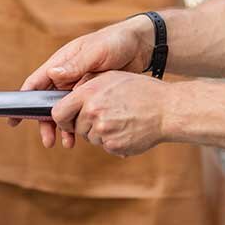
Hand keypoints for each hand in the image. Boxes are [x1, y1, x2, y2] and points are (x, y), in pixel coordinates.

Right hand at [16, 15, 154, 145]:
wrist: (143, 46)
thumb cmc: (117, 42)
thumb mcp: (96, 52)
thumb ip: (76, 65)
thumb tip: (53, 75)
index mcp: (61, 62)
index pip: (36, 83)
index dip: (22, 101)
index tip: (13, 119)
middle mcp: (67, 76)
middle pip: (47, 103)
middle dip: (45, 122)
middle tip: (48, 141)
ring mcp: (80, 86)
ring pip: (64, 111)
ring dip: (63, 127)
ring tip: (68, 144)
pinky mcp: (94, 95)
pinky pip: (81, 113)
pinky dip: (79, 125)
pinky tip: (83, 138)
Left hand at [48, 71, 168, 155]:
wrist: (167, 110)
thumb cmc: (141, 90)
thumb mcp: (112, 78)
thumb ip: (87, 87)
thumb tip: (66, 97)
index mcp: (89, 93)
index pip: (58, 113)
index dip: (61, 118)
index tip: (68, 118)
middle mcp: (93, 112)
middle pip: (75, 127)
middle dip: (84, 124)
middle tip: (104, 115)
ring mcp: (103, 131)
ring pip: (90, 138)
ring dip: (99, 132)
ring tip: (119, 119)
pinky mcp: (113, 146)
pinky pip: (104, 146)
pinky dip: (112, 141)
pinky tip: (126, 129)